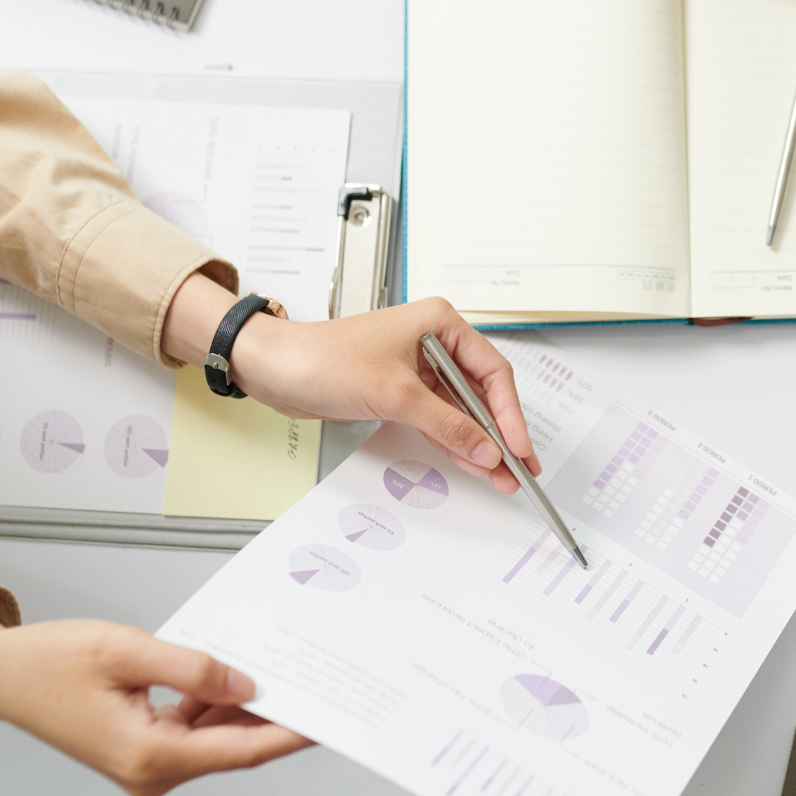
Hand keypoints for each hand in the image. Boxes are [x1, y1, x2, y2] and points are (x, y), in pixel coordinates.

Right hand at [0, 598, 312, 795]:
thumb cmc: (47, 663)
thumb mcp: (127, 651)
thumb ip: (193, 669)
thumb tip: (245, 686)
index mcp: (147, 754)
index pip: (240, 750)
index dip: (288, 734)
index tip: (327, 720)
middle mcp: (149, 771)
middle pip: (233, 747)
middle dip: (275, 716)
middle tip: (316, 682)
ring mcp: (145, 765)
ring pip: (215, 738)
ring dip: (245, 708)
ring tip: (284, 671)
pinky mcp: (142, 750)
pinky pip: (194, 730)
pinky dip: (217, 706)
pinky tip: (236, 676)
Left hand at [161, 282, 537, 493]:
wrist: (275, 369)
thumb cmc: (323, 359)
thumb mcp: (395, 394)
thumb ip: (446, 423)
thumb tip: (485, 446)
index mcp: (440, 322)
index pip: (493, 371)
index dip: (510, 413)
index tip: (519, 446)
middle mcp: (434, 340)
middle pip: (482, 391)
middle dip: (500, 432)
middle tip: (521, 466)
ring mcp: (419, 366)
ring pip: (462, 408)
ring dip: (479, 441)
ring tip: (500, 474)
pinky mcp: (402, 388)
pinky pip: (440, 416)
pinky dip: (454, 439)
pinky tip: (471, 460)